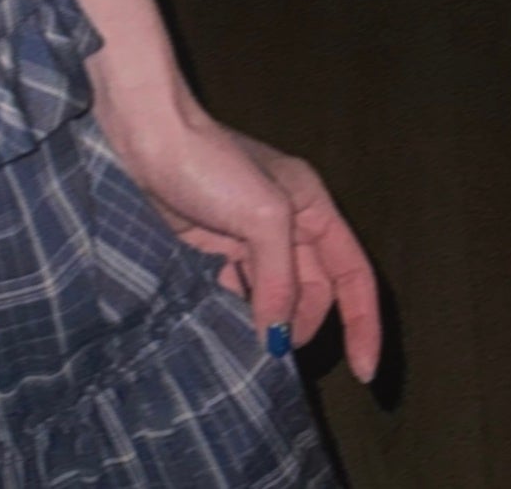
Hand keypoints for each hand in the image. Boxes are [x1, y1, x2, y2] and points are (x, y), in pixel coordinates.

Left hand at [92, 67, 381, 384]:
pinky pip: (241, 293)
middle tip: (278, 355)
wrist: (146, 137)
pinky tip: (229, 330)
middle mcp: (288, 224)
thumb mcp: (263, 217)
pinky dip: (241, 314)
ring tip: (255, 350)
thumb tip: (278, 337)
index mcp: (312, 207)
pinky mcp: (216, 247)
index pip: (353, 273)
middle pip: (315, 290)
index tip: (364, 373)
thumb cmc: (210, 164)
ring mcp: (250, 236)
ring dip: (271, 325)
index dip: (363, 322)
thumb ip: (280, 280)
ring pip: (277, 296)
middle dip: (304, 325)